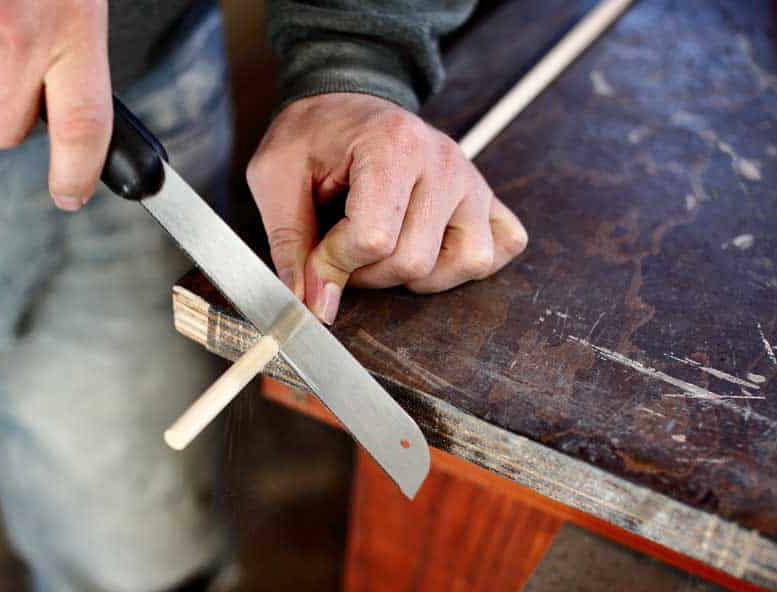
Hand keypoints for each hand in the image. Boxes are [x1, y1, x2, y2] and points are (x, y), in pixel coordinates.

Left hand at [247, 93, 527, 323]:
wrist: (344, 101)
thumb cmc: (311, 137)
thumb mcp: (275, 176)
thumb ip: (289, 242)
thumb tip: (313, 305)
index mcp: (393, 146)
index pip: (373, 239)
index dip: (334, 264)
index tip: (314, 257)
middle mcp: (443, 160)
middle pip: (414, 260)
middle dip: (368, 273)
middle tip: (343, 250)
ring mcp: (472, 180)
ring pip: (464, 262)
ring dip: (418, 275)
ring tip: (384, 251)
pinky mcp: (487, 197)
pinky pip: (501, 248)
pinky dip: (466, 263)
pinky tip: (429, 249)